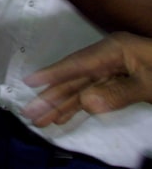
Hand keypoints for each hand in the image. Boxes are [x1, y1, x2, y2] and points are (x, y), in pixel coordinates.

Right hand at [22, 32, 151, 126]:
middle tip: (30, 113)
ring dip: (61, 104)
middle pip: (75, 79)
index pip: (78, 64)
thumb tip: (86, 103)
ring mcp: (114, 69)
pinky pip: (93, 93)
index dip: (53, 74)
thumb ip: (118, 93)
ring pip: (81, 88)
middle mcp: (109, 57)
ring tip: (40, 119)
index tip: (30, 82)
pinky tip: (63, 115)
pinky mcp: (120, 82)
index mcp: (115, 50)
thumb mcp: (150, 83)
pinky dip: (78, 105)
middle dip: (52, 97)